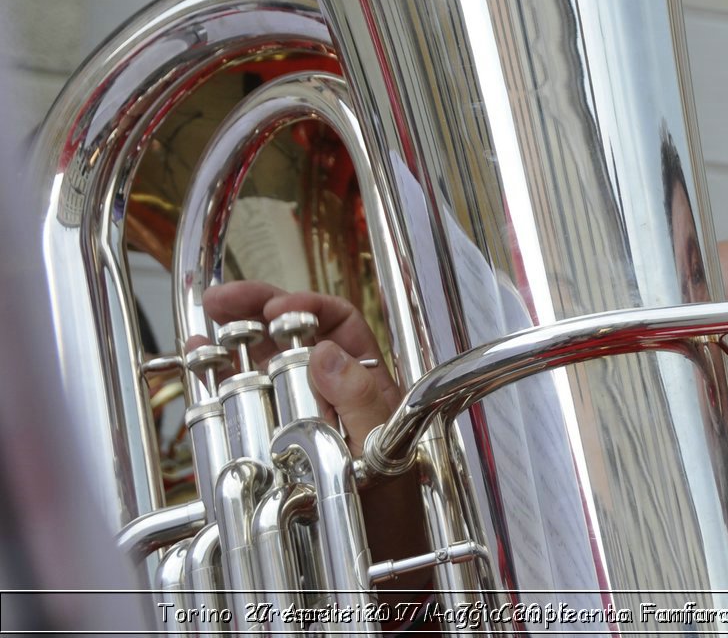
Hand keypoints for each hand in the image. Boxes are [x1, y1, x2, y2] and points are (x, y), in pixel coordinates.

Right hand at [198, 282, 428, 567]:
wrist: (375, 564)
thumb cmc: (390, 510)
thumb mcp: (385, 451)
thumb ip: (364, 401)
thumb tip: (326, 353)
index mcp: (367, 384)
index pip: (340, 325)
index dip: (309, 307)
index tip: (279, 307)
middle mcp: (330, 392)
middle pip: (294, 335)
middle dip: (259, 309)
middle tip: (222, 300)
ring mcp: (297, 415)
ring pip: (264, 363)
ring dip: (234, 339)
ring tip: (205, 325)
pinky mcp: (269, 441)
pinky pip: (244, 401)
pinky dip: (219, 381)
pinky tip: (199, 369)